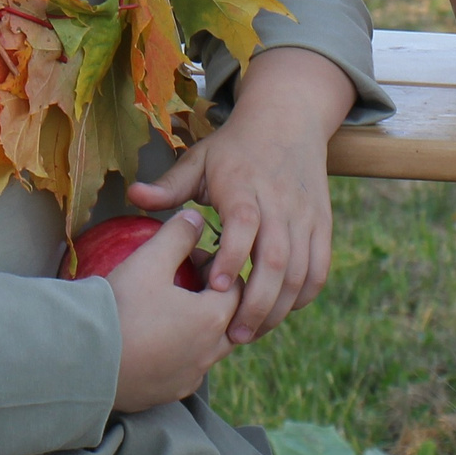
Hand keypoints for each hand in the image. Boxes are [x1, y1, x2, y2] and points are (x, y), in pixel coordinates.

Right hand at [107, 209, 238, 413]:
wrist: (82, 361)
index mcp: (213, 319)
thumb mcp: (149, 261)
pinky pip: (186, 370)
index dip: (216, 267)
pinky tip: (155, 340)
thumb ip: (177, 235)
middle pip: (229, 320)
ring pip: (210, 348)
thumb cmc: (120, 307)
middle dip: (214, 299)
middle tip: (184, 283)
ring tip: (170, 310)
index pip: (235, 287)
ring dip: (199, 328)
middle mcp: (209, 353)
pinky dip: (180, 353)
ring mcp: (189, 377)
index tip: (189, 259)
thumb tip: (196, 218)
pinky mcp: (169, 394)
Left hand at [126, 46, 352, 345]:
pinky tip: (282, 311)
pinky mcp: (322, 224)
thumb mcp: (199, 158)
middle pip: (276, 257)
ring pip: (300, 270)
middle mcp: (279, 202)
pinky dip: (304, 294)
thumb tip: (133, 196)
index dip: (231, 256)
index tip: (214, 287)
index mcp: (244, 186)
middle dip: (256, 302)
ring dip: (279, 307)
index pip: (243, 223)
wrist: (289, 119)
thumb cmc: (235, 146)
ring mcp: (305, 215)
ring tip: (253, 332)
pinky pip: (319, 267)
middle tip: (233, 335)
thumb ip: (169, 185)